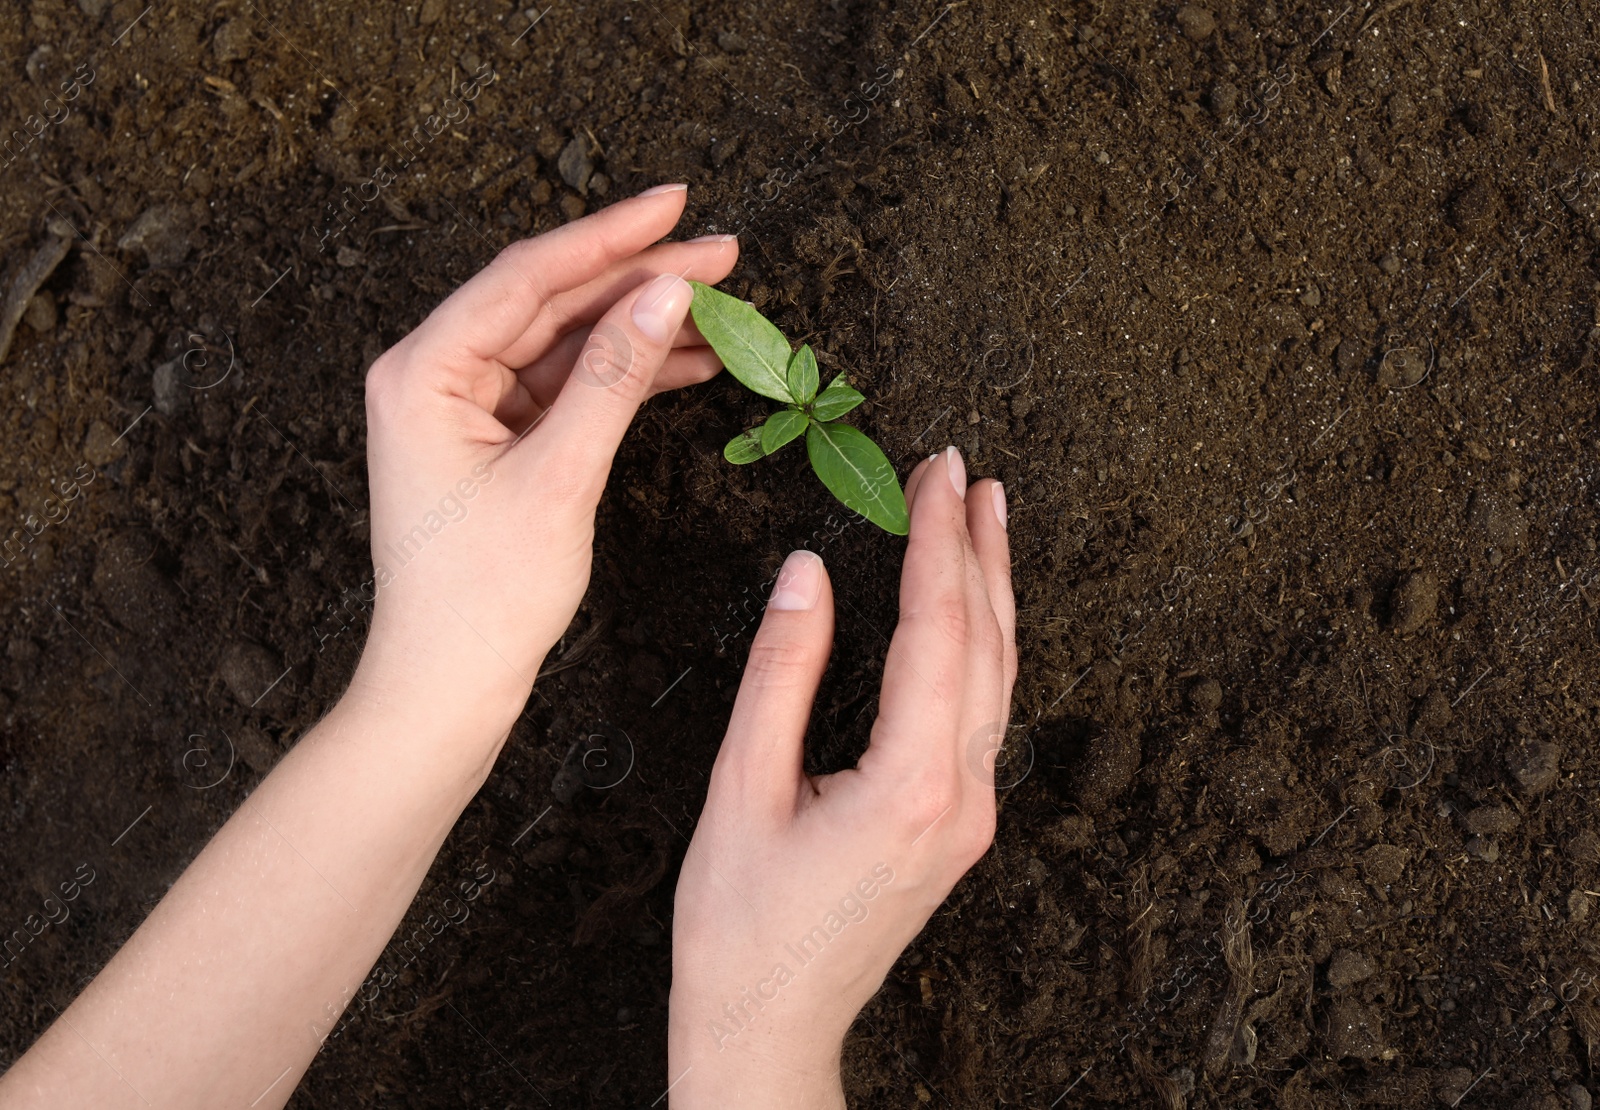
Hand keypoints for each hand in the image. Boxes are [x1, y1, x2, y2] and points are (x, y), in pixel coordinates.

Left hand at [351, 184, 738, 731]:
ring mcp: (465, 408)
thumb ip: (612, 378)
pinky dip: (623, 376)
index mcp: (422, 372)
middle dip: (637, 278)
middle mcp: (435, 376)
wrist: (449, 683)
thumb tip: (663, 296)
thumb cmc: (480, 597)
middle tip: (720, 254)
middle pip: (550, 302)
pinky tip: (684, 362)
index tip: (675, 206)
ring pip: (565, 342)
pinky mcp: (495, 440)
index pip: (527, 277)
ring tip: (718, 308)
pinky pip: (567, 387)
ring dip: (639, 327)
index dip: (609, 237)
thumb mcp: (558, 477)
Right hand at [667, 447, 1016, 1106]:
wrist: (769, 1031)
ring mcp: (970, 816)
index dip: (935, 541)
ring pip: (998, 677)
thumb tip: (809, 576)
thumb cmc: (741, 929)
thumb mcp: (740, 790)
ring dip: (991, 590)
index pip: (937, 630)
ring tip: (985, 517)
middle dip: (976, 548)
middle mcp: (961, 797)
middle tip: (963, 470)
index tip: (933, 473)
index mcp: (910, 785)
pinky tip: (971, 611)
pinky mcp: (958, 826)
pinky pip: (986, 713)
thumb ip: (782, 674)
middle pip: (986, 645)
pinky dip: (982, 644)